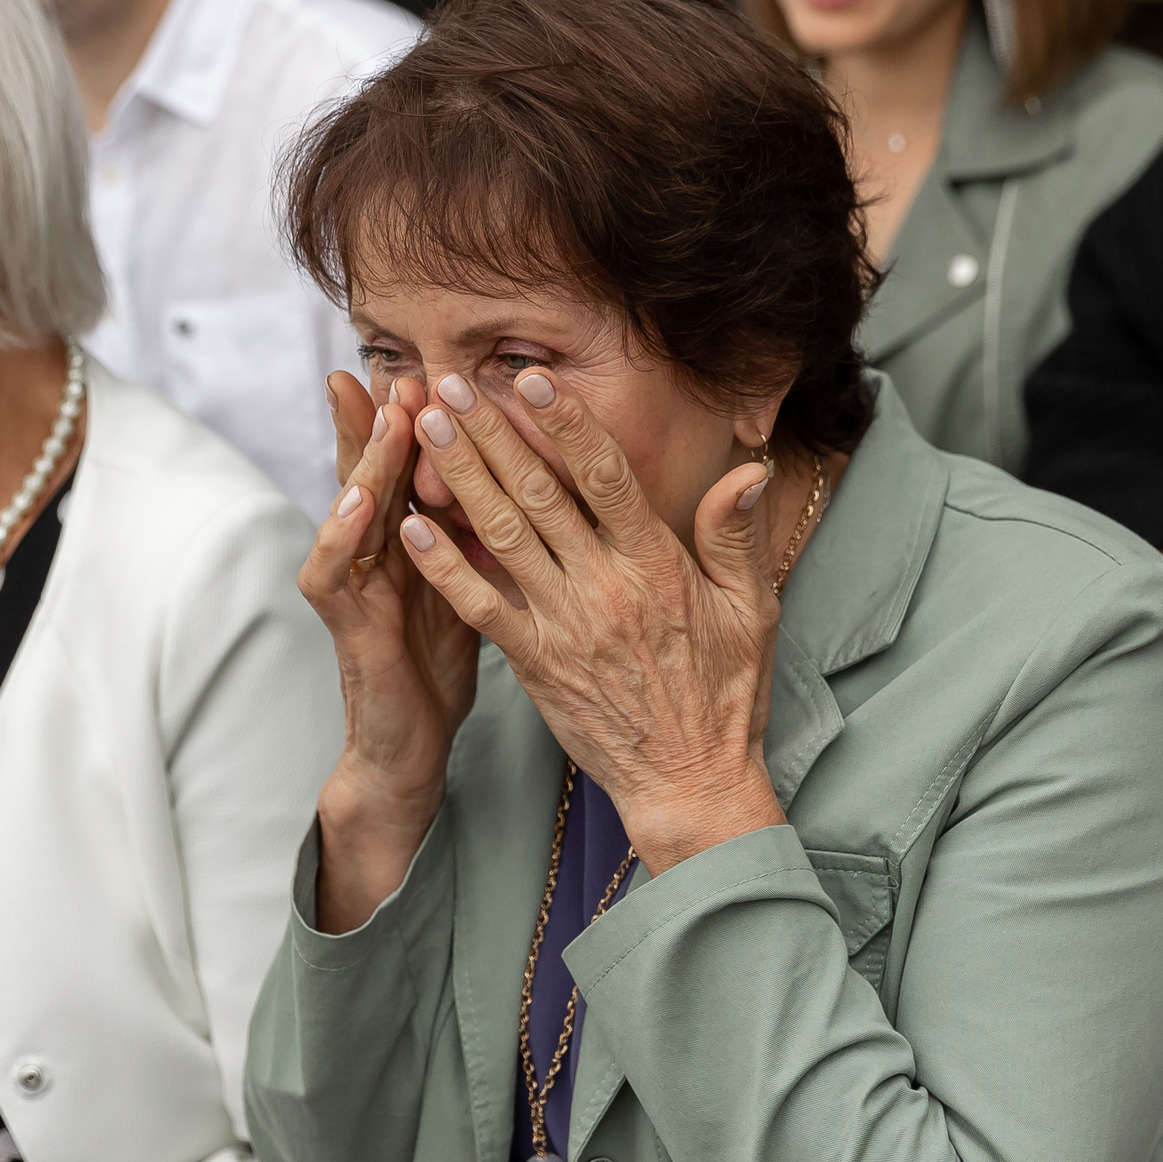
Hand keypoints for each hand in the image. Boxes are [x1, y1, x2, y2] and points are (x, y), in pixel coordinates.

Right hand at [303, 369, 482, 931]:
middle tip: (399, 360)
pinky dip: (343, 534)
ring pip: (353, 506)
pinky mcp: (345, 625)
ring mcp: (354, 584)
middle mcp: (376, 552)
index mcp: (410, 539)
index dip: (426, 420)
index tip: (448, 366)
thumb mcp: (472, 583)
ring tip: (384, 410)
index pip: (415, 465)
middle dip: (382, 416)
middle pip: (376, 469)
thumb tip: (532, 477)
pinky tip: (361, 500)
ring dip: (366, 456)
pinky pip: (334, 571)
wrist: (409, 746)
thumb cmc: (440, 663)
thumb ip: (483, 530)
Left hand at [394, 368, 784, 873]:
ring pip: (502, 537)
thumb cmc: (725, 694)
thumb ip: (735, 536)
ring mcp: (564, 626)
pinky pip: (481, 606)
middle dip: (491, 432)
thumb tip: (748, 469)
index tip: (530, 378)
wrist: (689, 783)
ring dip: (460, 477)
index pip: (606, 476)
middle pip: (539, 494)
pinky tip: (411, 524)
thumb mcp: (751, 610)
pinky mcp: (535, 664)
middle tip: (451, 382)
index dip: (565, 423)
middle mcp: (605, 588)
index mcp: (657, 566)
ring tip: (427, 428)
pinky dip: (443, 565)